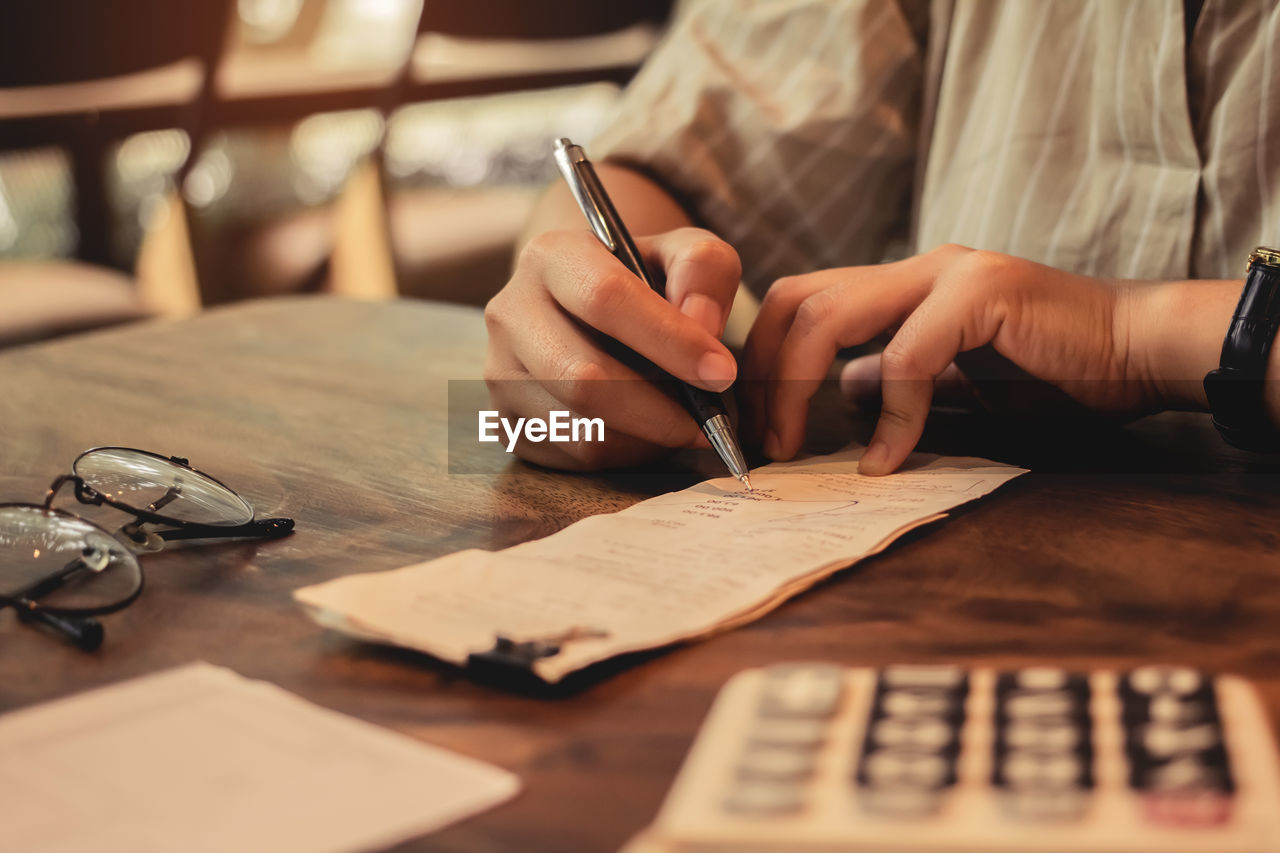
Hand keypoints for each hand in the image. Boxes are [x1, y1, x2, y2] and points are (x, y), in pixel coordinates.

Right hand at [484, 227, 741, 468]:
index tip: (721, 372)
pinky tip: (646, 429)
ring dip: (646, 436)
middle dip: (658, 408)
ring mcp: (498, 372)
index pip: (605, 299)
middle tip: (708, 419)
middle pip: (583, 378)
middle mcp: (510, 313)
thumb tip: (702, 325)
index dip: (669, 341)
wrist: (585, 308)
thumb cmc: (642, 280)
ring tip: (680, 420)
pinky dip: (625, 453)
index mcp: (550, 256)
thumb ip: (704, 270)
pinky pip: (575, 456)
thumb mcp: (682, 253)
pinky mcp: (506, 421)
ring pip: (581, 428)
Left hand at [743, 244, 1163, 474]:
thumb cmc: (1053, 371)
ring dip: (796, 387)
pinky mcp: (980, 294)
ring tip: (793, 445)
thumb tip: (843, 396)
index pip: (802, 301)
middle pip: (797, 299)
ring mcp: (947, 273)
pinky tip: (888, 461)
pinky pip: (905, 357)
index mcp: (902, 284)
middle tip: (759, 438)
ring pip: (831, 316)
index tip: (755, 423)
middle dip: (763, 371)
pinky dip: (888, 416)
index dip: (766, 359)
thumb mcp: (955, 379)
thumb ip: (897, 377)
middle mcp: (915, 269)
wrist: (1138, 352)